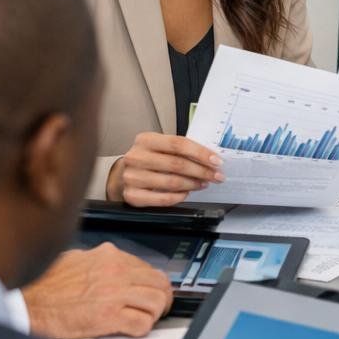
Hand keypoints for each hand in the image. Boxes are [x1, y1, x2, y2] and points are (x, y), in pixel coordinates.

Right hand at [23, 243, 172, 338]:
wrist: (26, 302)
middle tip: (156, 310)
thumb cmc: (44, 284)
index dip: (152, 285)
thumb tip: (110, 265)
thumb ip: (98, 262)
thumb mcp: (75, 259)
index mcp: (109, 257)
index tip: (150, 293)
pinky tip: (131, 330)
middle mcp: (116, 272)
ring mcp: (114, 294)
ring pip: (157, 301)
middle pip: (160, 283)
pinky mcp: (109, 318)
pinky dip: (142, 329)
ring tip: (144, 320)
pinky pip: (142, 324)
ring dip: (154, 314)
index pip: (148, 268)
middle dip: (162, 299)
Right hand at [106, 132, 222, 206]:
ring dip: (193, 184)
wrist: (121, 175)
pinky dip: (179, 197)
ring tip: (204, 183)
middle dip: (202, 171)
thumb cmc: (149, 159)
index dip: (200, 153)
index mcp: (146, 139)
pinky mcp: (132, 195)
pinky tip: (187, 193)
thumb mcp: (161, 148)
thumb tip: (211, 158)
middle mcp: (136, 157)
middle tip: (217, 176)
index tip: (217, 161)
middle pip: (177, 164)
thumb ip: (180, 150)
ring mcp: (132, 177)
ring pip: (172, 182)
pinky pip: (163, 199)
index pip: (178, 144)